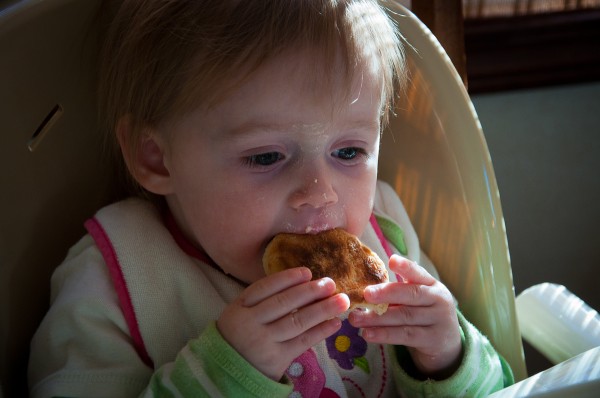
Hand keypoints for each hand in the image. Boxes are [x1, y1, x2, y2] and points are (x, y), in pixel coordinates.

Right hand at [217, 267, 349, 380]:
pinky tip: (335, 323)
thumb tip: (301, 283)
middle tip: (330, 283)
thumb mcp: (241, 314)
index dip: (287, 278)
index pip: (264, 288)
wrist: (227, 373)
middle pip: (284, 303)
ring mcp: (263, 342)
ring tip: (342, 301)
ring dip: (323, 309)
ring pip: (297, 321)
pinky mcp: (276, 360)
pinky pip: (303, 342)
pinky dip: (321, 331)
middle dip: (310, 291)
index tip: (307, 272)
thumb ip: (262, 300)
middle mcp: (250, 324)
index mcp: (239, 308)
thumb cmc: (240, 336)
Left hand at [348, 255, 461, 377]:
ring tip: (355, 319)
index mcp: (431, 284)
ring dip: (377, 318)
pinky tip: (367, 334)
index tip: (391, 261)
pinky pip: (405, 336)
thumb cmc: (423, 314)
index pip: (419, 273)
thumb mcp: (417, 300)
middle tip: (365, 293)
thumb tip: (364, 292)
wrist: (448, 342)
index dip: (406, 267)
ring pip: (404, 317)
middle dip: (386, 293)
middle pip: (411, 294)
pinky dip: (384, 335)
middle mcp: (438, 300)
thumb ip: (398, 293)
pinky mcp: (432, 340)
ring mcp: (438, 320)